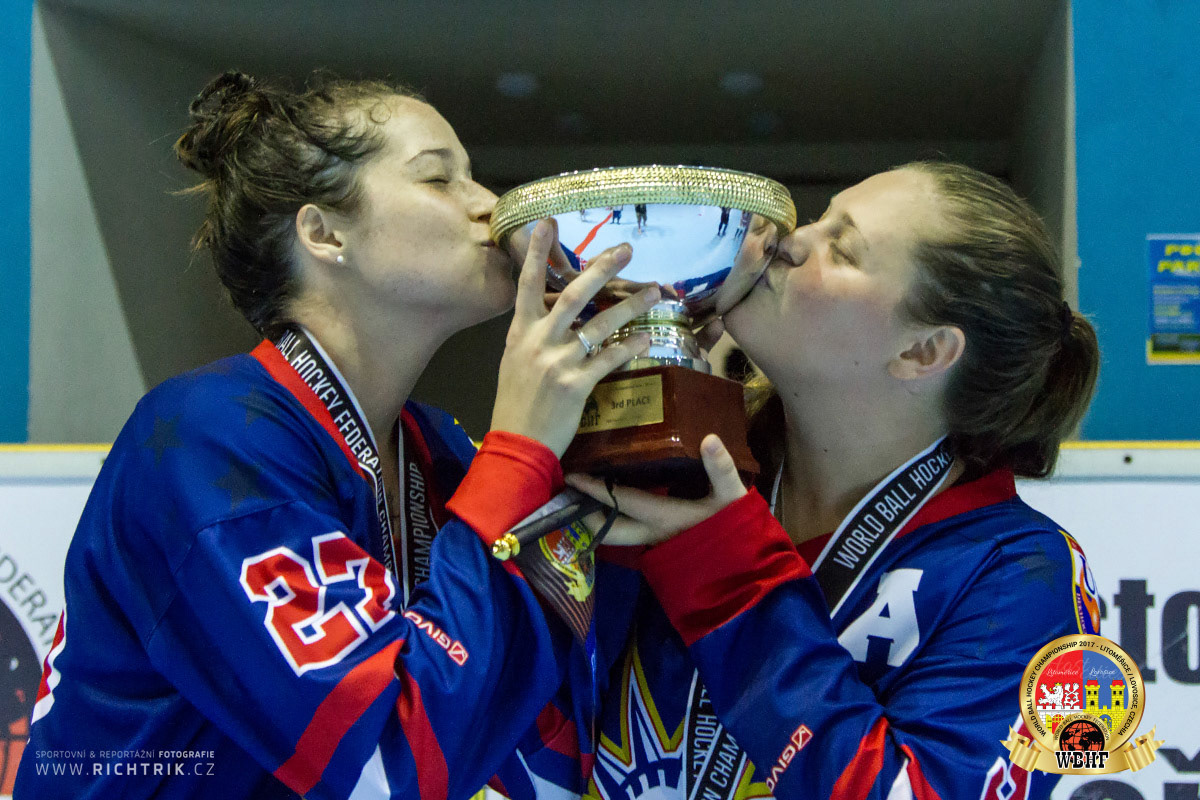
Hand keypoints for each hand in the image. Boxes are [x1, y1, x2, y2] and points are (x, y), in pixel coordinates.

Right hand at [491, 218, 660, 456]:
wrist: (516, 444)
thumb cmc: (516, 405)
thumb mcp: (515, 362)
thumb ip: (533, 336)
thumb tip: (552, 315)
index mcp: (520, 333)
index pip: (527, 285)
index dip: (535, 253)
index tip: (547, 222)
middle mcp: (538, 342)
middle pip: (573, 296)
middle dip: (600, 270)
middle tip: (626, 250)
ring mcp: (557, 363)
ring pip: (599, 325)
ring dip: (630, 306)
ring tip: (655, 292)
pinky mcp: (576, 386)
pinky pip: (608, 359)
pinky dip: (629, 347)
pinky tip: (646, 339)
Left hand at [565, 434, 748, 545]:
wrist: (746, 566)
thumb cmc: (736, 529)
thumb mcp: (733, 496)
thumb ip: (721, 468)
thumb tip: (709, 439)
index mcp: (664, 517)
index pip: (622, 502)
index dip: (596, 489)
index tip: (572, 476)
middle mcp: (652, 533)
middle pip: (607, 530)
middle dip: (584, 516)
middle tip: (568, 494)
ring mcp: (655, 541)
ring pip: (616, 535)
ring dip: (598, 519)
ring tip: (582, 499)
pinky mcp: (660, 544)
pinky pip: (629, 533)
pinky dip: (615, 520)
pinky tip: (612, 504)